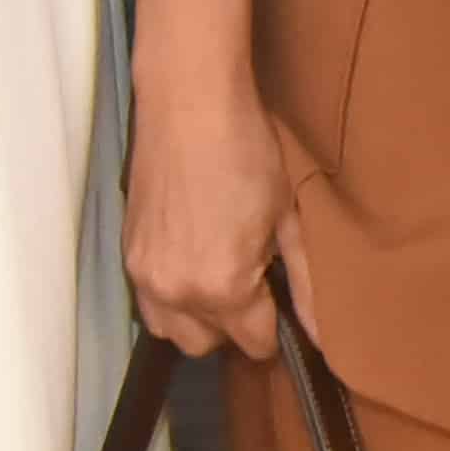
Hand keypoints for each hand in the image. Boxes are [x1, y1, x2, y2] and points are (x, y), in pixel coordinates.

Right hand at [125, 71, 299, 360]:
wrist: (189, 105)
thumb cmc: (248, 153)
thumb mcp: (288, 217)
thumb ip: (304, 282)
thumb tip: (322, 334)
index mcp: (222, 288)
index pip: (253, 343)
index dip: (274, 329)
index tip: (282, 303)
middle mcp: (176, 293)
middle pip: (207, 345)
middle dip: (233, 327)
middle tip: (252, 283)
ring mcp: (143, 276)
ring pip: (171, 330)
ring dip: (196, 318)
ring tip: (218, 276)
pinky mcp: (126, 255)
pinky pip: (148, 302)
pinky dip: (170, 296)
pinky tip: (190, 259)